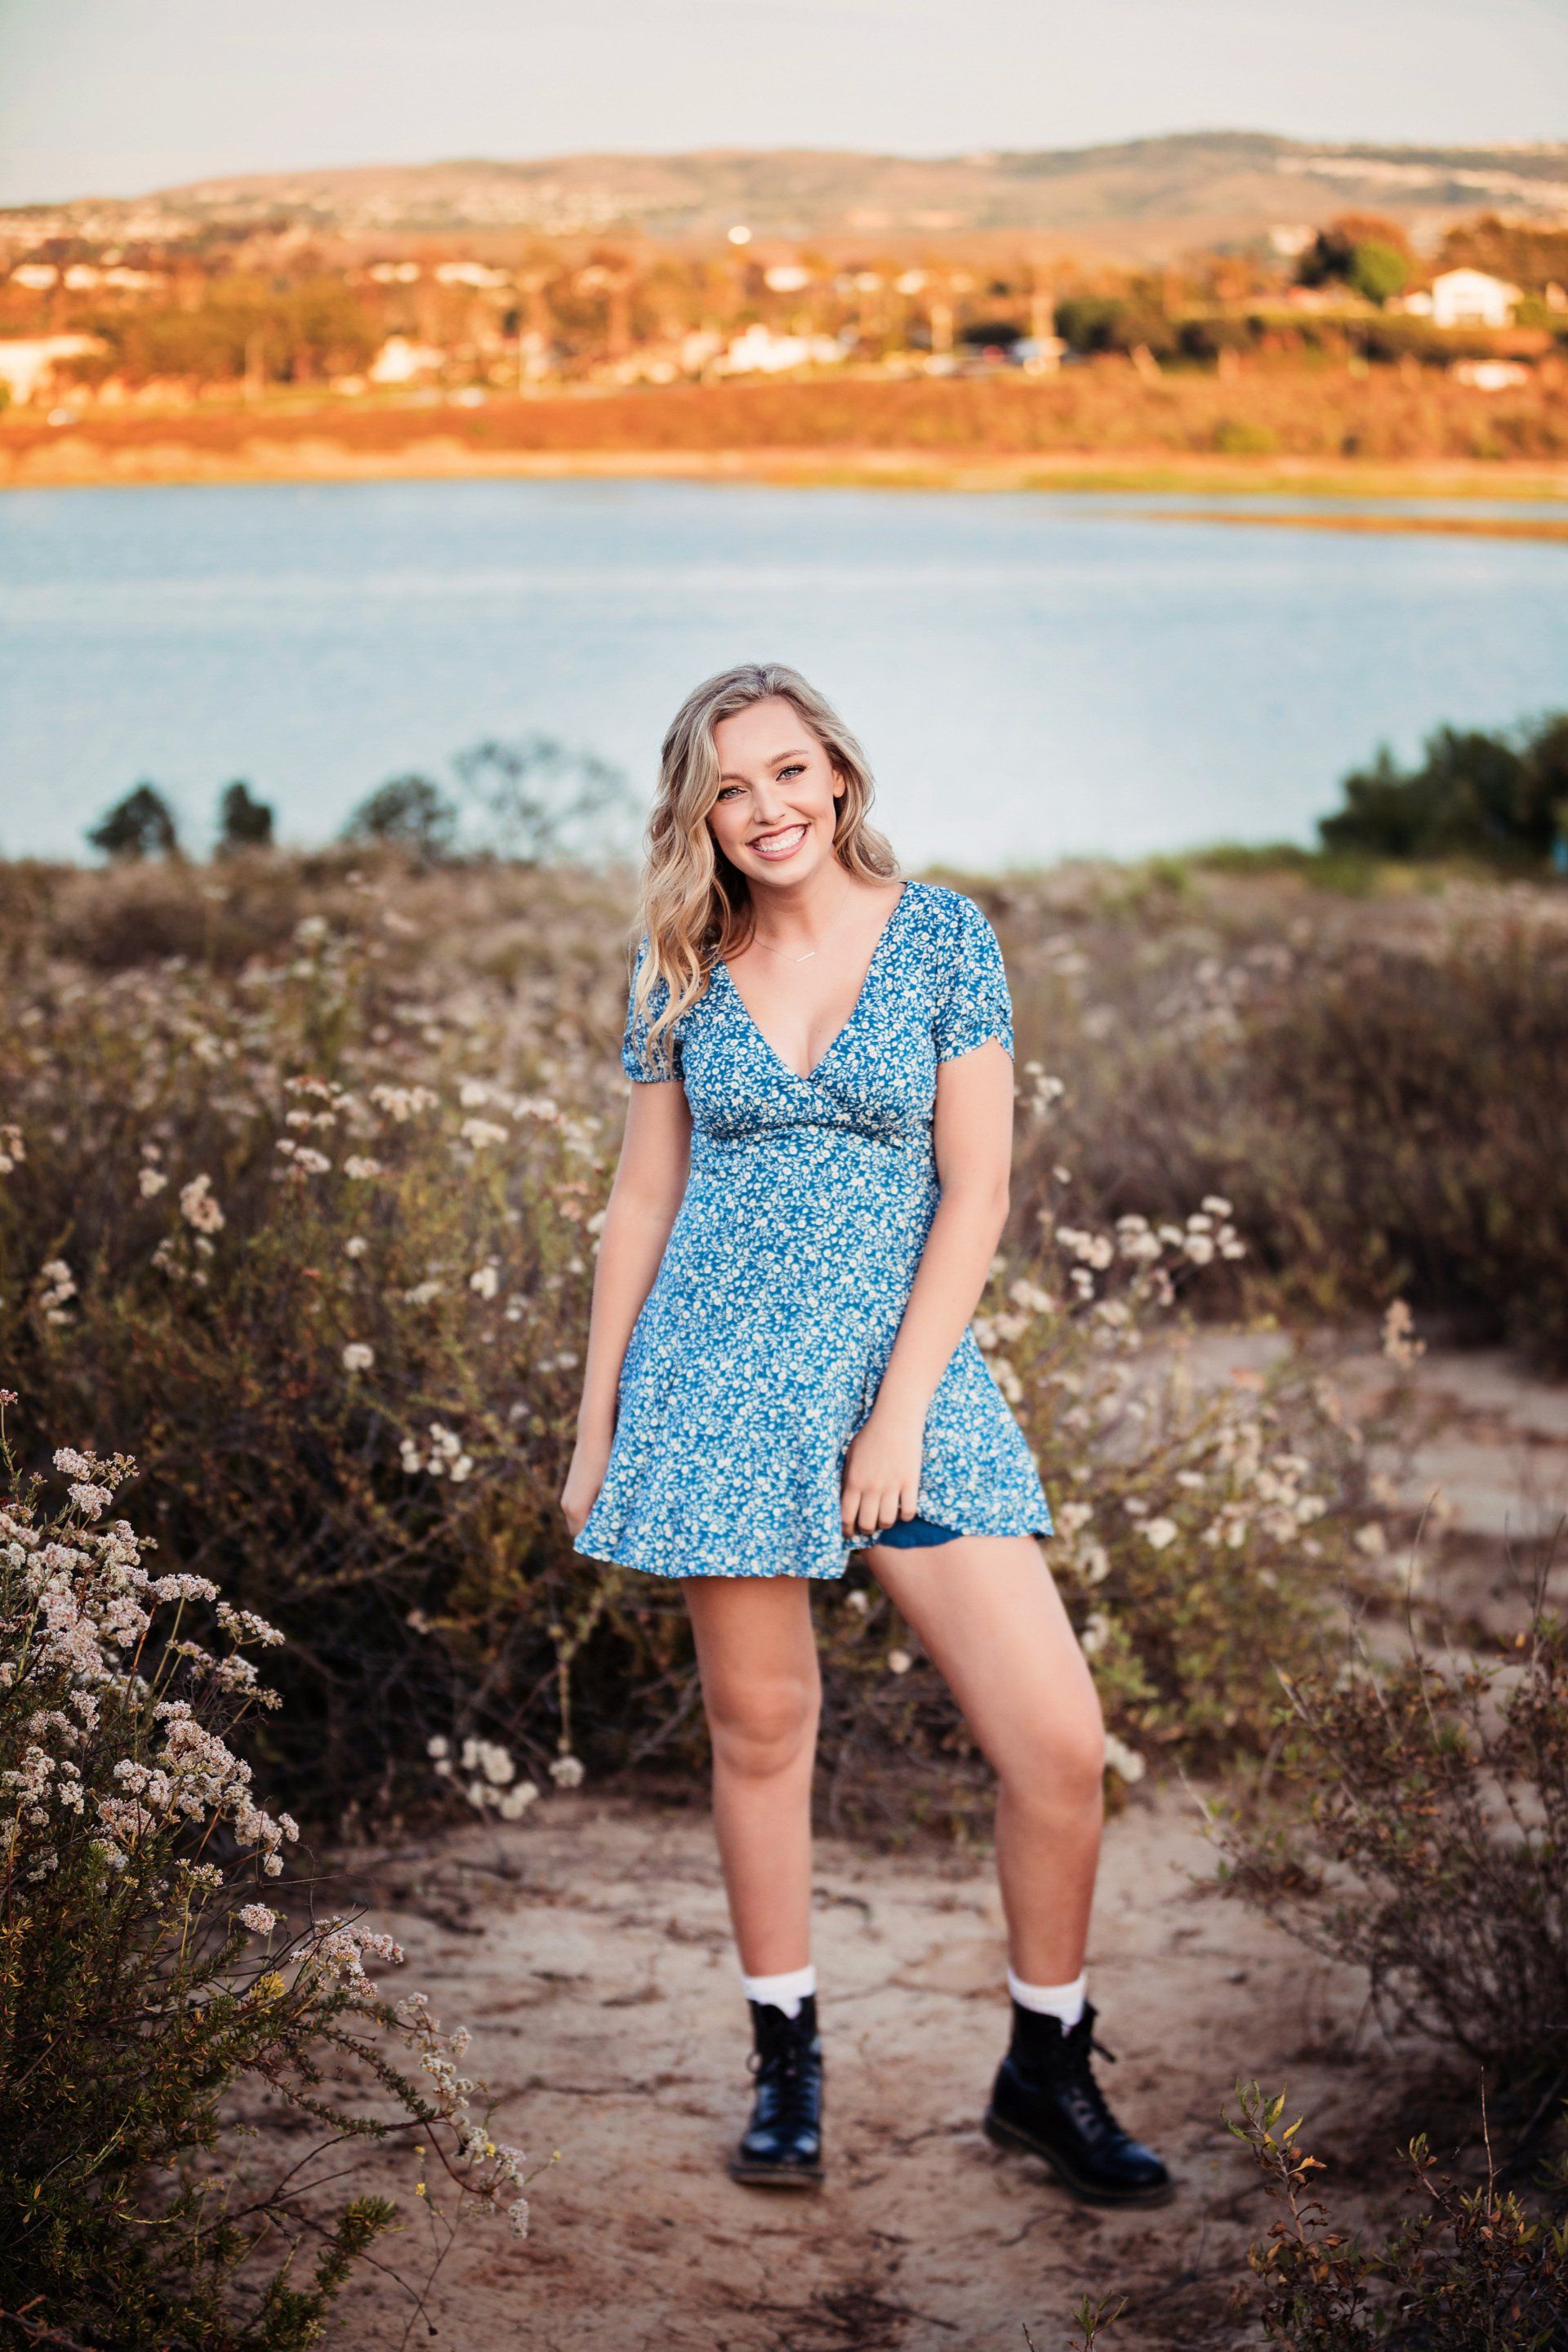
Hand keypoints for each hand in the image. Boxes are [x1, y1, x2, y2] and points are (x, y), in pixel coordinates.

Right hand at [559, 1432, 611, 1537]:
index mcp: (577, 1509)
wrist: (594, 1435)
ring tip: (613, 1518)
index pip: (585, 1540)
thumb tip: (620, 1531)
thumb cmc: (607, 1461)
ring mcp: (566, 1498)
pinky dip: (588, 1512)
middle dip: (595, 1535)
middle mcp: (567, 1506)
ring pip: (578, 1521)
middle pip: (580, 1532)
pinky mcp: (570, 1490)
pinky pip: (577, 1510)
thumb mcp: (613, 1490)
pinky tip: (606, 1504)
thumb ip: (613, 1512)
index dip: (600, 1543)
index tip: (616, 1543)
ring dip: (592, 1522)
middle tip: (616, 1533)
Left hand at [840, 1409, 923, 1542]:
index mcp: (853, 1481)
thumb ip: (846, 1478)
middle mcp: (871, 1487)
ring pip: (887, 1521)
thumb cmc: (870, 1435)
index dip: (846, 1530)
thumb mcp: (850, 1456)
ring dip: (885, 1524)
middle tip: (868, 1527)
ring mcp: (892, 1486)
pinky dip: (905, 1516)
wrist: (895, 1419)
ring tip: (884, 1518)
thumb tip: (843, 1500)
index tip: (849, 1532)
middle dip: (866, 1529)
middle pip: (867, 1524)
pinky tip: (902, 1509)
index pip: (846, 1516)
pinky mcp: (910, 1483)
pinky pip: (908, 1511)